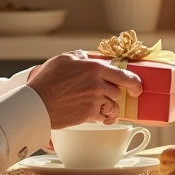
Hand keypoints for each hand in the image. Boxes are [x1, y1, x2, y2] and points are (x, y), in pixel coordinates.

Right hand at [26, 50, 142, 129]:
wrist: (36, 103)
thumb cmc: (47, 80)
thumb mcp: (64, 59)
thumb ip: (81, 57)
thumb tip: (89, 58)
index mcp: (94, 68)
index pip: (124, 74)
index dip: (134, 82)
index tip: (137, 87)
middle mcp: (98, 83)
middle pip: (118, 92)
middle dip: (114, 95)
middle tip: (110, 97)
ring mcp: (95, 100)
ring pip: (113, 106)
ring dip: (109, 107)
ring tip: (100, 107)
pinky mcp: (89, 114)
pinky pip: (104, 117)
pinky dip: (103, 118)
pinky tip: (98, 116)